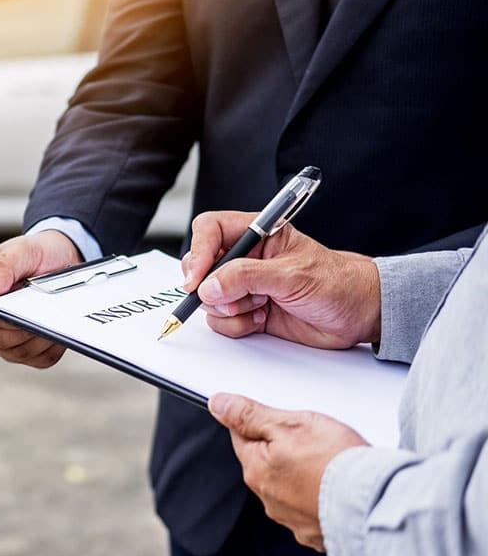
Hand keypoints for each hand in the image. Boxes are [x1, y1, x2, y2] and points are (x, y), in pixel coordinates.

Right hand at [0, 230, 80, 367]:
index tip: (15, 303)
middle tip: (42, 308)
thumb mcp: (20, 251)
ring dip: (39, 334)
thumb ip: (0, 268)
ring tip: (53, 313)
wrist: (59, 263)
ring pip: (18, 351)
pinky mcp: (26, 352)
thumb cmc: (35, 255)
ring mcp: (2, 341)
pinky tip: (60, 326)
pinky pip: (39, 358)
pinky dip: (53, 344)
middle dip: (20, 325)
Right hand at [182, 211, 381, 348]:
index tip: (197, 278)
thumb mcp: (292, 274)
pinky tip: (262, 319)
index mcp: (257, 234)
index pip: (210, 230)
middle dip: (212, 287)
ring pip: (208, 298)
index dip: (198, 251)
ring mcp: (244, 286)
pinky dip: (237, 325)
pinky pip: (221, 321)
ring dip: (230, 309)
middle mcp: (246, 258)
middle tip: (234, 297)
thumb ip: (247, 277)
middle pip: (201, 267)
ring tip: (260, 306)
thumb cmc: (338, 283)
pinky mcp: (246, 311)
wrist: (357, 315)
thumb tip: (210, 285)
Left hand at [209, 393, 368, 550]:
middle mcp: (269, 499)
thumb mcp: (290, 425)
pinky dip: (319, 497)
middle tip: (313, 440)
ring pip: (288, 485)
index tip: (277, 419)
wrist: (376, 504)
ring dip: (301, 474)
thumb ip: (250, 415)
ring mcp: (292, 519)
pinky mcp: (316, 533)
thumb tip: (218, 404)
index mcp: (256, 470)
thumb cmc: (336, 462)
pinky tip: (336, 488)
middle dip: (282, 448)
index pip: (241, 436)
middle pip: (265, 462)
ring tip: (329, 463)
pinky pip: (311, 508)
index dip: (258, 421)